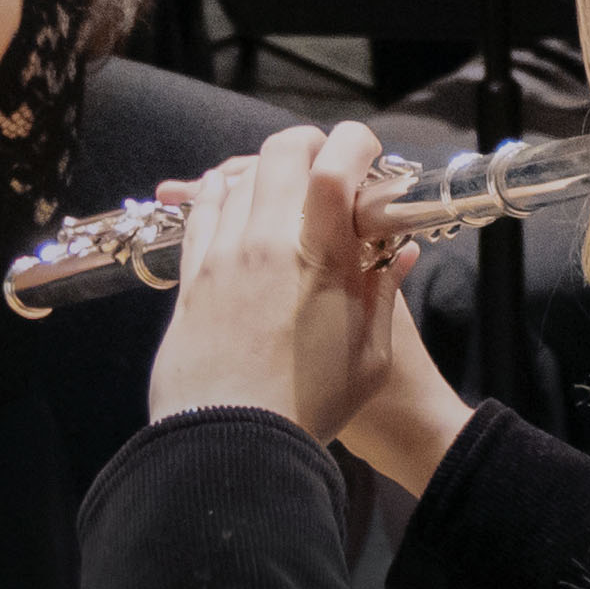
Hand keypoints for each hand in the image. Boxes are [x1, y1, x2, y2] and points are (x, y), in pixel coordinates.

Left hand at [147, 123, 438, 443]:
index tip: (368, 156)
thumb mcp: (371, 357)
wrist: (232, 445)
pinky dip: (219, 194)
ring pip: (236, 174)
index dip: (355, 143)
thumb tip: (399, 254)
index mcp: (321, 255)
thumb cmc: (310, 407)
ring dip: (264, 169)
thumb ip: (384, 295)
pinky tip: (233, 205)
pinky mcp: (191, 276)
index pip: (334, 161)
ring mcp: (222, 253)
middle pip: (281, 150)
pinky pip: (201, 211)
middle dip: (311, 147)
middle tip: (327, 169)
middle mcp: (266, 239)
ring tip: (282, 190)